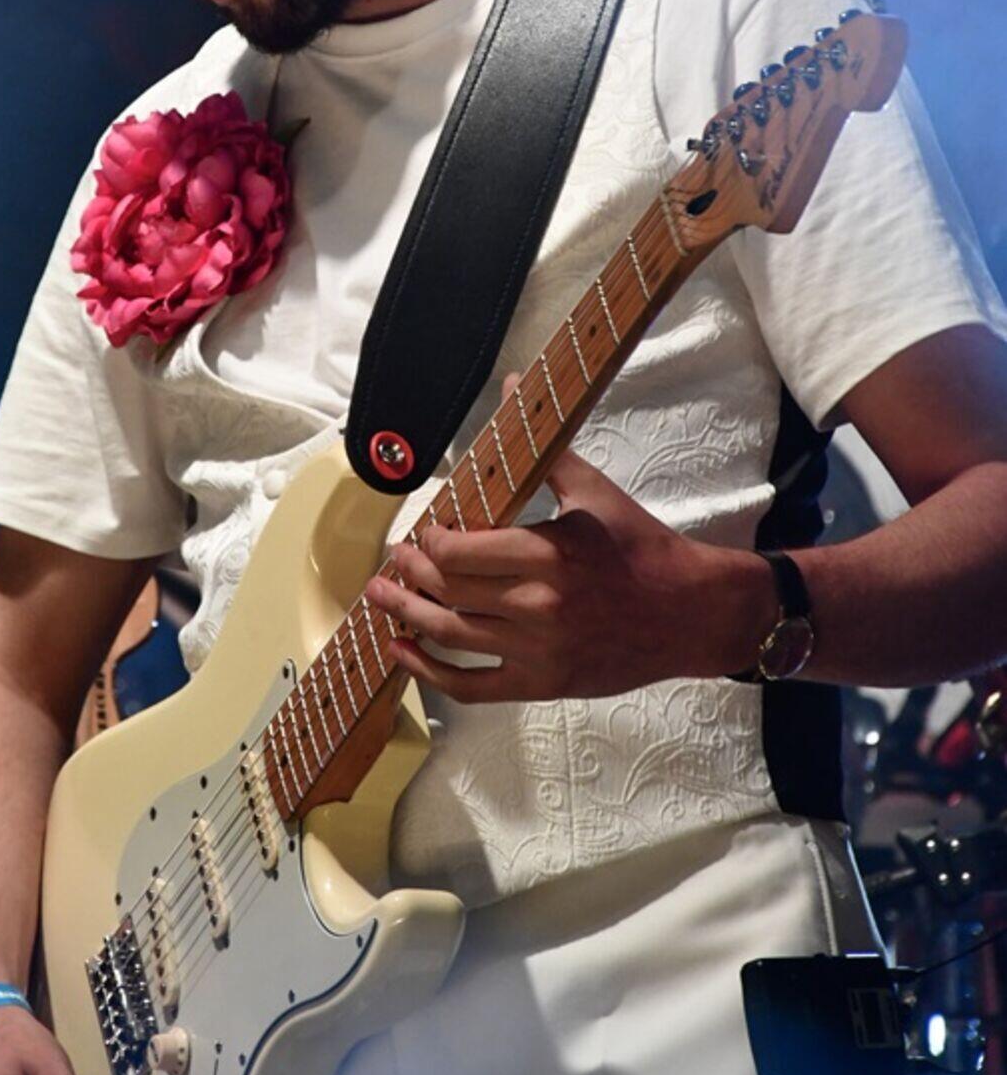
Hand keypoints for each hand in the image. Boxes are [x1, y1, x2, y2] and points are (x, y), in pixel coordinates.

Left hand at [367, 444, 771, 703]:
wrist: (692, 613)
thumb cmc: (642, 546)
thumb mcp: (595, 491)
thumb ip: (543, 449)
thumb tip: (513, 387)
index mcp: (549, 553)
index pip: (459, 552)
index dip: (428, 541)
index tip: (423, 529)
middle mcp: (539, 607)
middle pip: (449, 590)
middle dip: (411, 572)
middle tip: (395, 557)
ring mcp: (540, 651)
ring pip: (452, 635)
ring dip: (408, 615)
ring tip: (381, 597)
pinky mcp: (544, 684)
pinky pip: (473, 687)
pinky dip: (430, 672)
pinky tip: (403, 652)